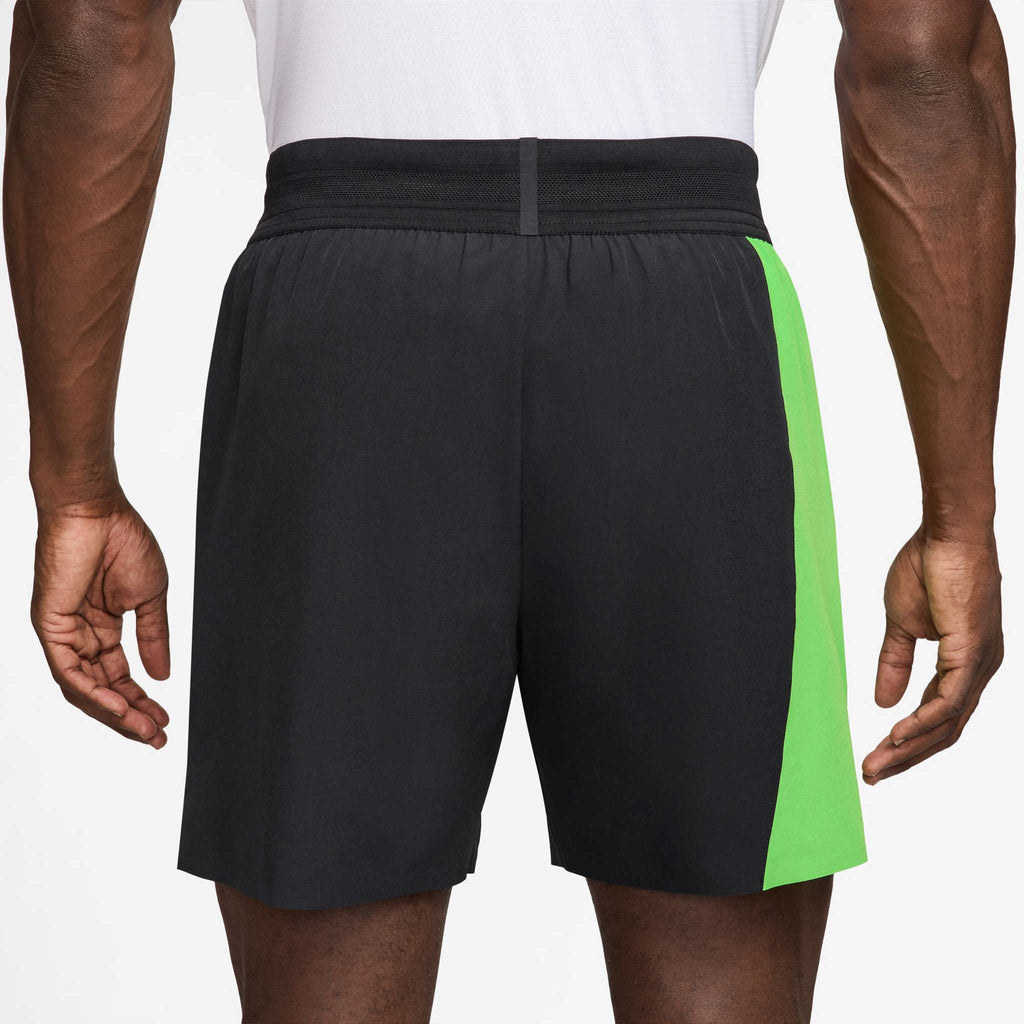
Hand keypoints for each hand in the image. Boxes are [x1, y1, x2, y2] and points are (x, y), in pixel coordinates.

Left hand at [31, 492, 170, 747]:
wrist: (97, 509)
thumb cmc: (122, 540)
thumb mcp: (149, 597)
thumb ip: (154, 636)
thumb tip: (162, 674)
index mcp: (101, 628)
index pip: (119, 677)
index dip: (142, 702)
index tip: (165, 721)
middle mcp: (79, 636)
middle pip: (101, 690)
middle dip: (130, 717)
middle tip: (157, 737)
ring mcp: (63, 633)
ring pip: (84, 689)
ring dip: (115, 713)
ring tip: (144, 729)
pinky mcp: (50, 627)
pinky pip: (69, 672)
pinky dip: (94, 694)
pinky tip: (120, 707)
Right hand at [862, 527, 1001, 783]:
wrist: (947, 533)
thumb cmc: (928, 567)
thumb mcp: (903, 624)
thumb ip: (895, 663)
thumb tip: (883, 702)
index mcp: (966, 664)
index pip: (939, 717)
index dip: (908, 742)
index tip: (874, 757)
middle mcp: (980, 671)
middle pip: (945, 731)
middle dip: (905, 757)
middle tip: (871, 774)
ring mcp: (980, 664)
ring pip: (947, 724)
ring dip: (909, 748)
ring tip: (876, 764)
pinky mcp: (972, 653)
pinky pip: (948, 701)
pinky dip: (922, 723)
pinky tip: (896, 734)